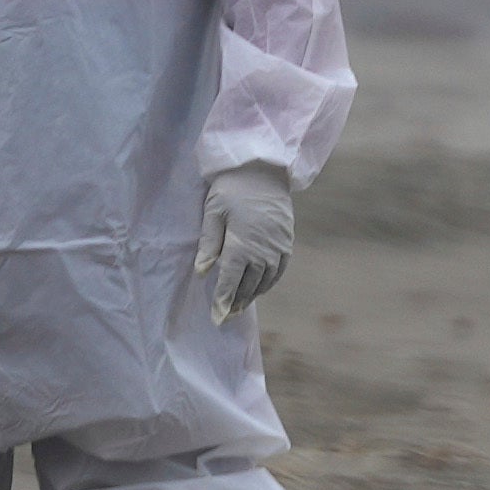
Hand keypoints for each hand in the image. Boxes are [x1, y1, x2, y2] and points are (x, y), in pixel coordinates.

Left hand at [196, 166, 294, 323]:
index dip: (222, 301)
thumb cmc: (233, 189)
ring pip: (264, 281)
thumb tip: (202, 272)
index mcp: (241, 246)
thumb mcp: (213, 212)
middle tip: (226, 317)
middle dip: (236, 302)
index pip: (230, 282)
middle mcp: (262, 252)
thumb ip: (209, 244)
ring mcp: (277, 248)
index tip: (216, 319)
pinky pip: (279, 270)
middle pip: (248, 285)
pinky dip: (269, 283)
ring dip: (252, 295)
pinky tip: (260, 287)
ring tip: (241, 305)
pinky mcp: (286, 242)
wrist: (265, 170)